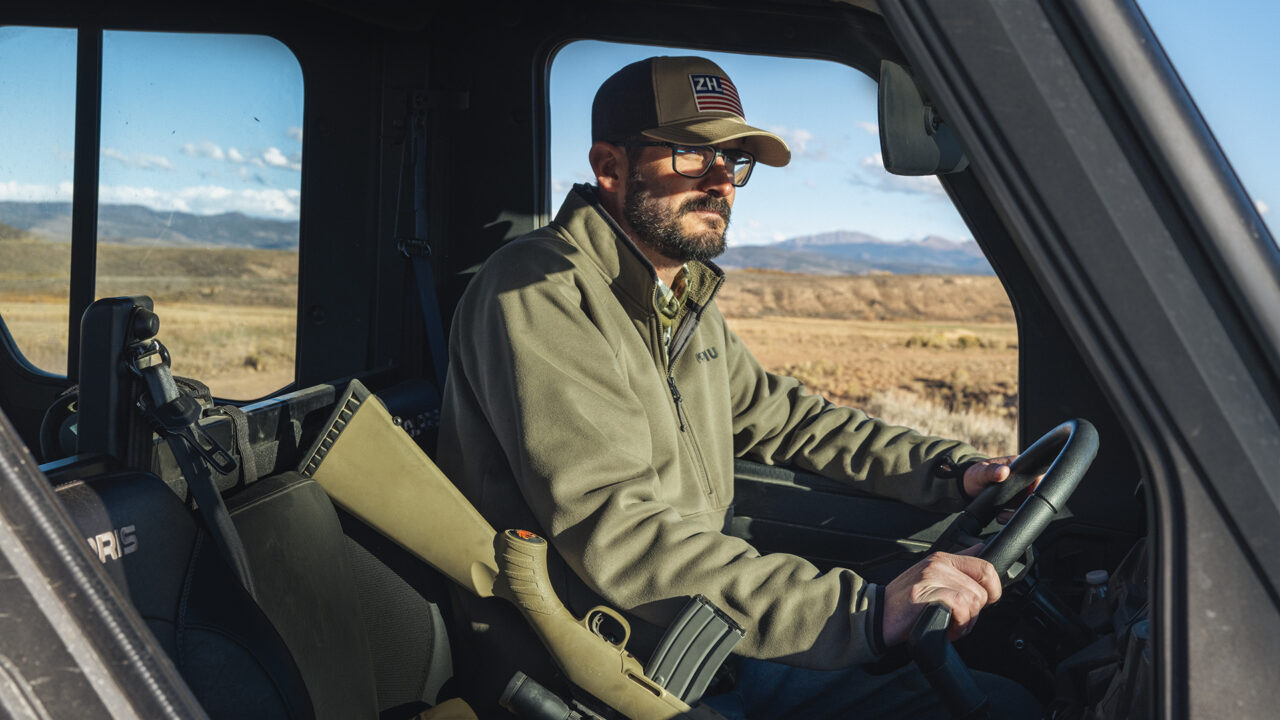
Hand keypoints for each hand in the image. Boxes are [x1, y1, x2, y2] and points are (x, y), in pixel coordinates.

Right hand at [881, 545, 1000, 646]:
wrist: (876, 615)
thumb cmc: (905, 603)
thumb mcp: (933, 578)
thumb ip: (958, 566)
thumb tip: (982, 550)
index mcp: (942, 559)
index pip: (986, 568)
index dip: (992, 591)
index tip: (982, 604)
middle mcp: (937, 564)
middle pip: (982, 591)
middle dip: (974, 613)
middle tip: (956, 619)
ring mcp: (930, 578)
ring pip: (972, 601)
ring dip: (965, 622)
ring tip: (948, 624)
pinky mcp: (924, 594)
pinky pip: (959, 607)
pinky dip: (957, 624)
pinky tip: (944, 627)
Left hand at [963, 455, 1038, 522]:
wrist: (969, 486)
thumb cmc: (976, 475)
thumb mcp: (980, 473)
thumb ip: (990, 471)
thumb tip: (1003, 471)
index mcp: (1021, 465)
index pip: (1037, 479)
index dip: (1033, 492)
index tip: (1019, 502)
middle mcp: (1025, 478)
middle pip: (1035, 495)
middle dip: (1021, 508)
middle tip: (1004, 514)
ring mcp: (1023, 490)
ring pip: (1029, 506)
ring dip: (1016, 514)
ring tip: (1000, 515)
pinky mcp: (1018, 500)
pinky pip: (1021, 510)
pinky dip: (1012, 516)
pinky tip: (1001, 516)